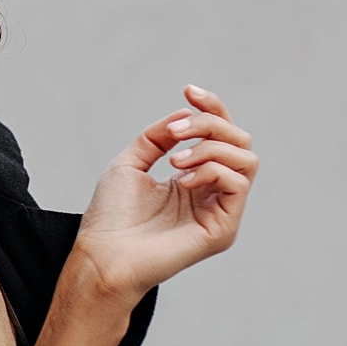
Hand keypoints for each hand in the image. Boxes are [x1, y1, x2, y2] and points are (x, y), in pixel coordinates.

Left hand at [67, 85, 258, 308]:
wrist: (101, 255)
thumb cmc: (110, 217)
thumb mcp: (131, 163)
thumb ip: (159, 137)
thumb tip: (185, 114)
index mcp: (193, 179)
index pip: (220, 136)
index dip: (211, 108)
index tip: (189, 90)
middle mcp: (211, 194)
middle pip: (239, 141)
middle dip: (210, 123)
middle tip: (176, 130)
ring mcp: (220, 212)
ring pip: (246, 159)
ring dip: (210, 147)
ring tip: (175, 160)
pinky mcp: (222, 229)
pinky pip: (238, 184)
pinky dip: (212, 169)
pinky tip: (183, 180)